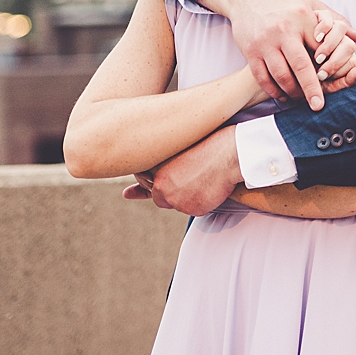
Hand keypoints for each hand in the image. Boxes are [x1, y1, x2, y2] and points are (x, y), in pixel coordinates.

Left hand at [122, 127, 242, 215]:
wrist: (231, 150)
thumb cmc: (204, 145)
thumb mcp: (173, 154)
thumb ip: (149, 175)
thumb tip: (124, 195)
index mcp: (153, 167)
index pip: (145, 181)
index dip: (160, 175)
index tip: (172, 168)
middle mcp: (160, 185)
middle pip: (159, 196)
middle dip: (172, 187)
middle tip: (190, 170)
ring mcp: (175, 199)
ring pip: (177, 203)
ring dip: (187, 193)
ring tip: (202, 173)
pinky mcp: (191, 209)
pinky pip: (193, 209)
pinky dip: (201, 200)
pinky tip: (210, 184)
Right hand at [202, 0, 355, 109]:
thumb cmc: (285, 5)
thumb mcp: (310, 5)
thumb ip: (334, 21)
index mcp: (302, 18)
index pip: (321, 47)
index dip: (328, 66)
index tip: (333, 82)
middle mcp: (283, 30)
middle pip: (301, 66)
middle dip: (312, 89)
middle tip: (318, 105)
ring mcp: (265, 42)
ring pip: (282, 75)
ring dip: (293, 91)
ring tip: (300, 99)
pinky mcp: (250, 52)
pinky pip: (264, 78)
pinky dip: (274, 91)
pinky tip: (282, 96)